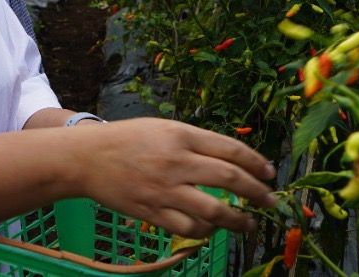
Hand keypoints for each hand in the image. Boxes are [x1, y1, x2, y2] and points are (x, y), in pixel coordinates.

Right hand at [70, 118, 276, 238]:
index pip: (229, 149)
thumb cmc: (127, 138)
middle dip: (257, 192)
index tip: (269, 173)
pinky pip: (189, 229)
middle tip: (271, 201)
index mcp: (181, 134)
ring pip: (214, 210)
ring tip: (249, 223)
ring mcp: (165, 189)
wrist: (87, 158)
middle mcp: (176, 161)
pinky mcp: (153, 212)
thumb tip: (231, 160)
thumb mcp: (163, 127)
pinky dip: (206, 232)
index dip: (256, 162)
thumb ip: (195, 141)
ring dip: (238, 220)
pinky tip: (212, 229)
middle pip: (229, 179)